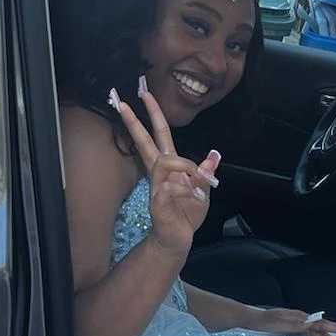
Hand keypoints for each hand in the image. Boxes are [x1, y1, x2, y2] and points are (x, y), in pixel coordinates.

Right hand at [109, 81, 220, 261]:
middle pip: (145, 142)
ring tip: (196, 181)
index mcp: (170, 167)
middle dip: (135, 122)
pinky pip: (168, 187)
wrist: (178, 239)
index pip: (160, 135)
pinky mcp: (156, 203)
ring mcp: (155, 187)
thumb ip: (205, 173)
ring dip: (183, 167)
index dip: (154, 115)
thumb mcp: (204, 191)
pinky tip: (191, 197)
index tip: (145, 95)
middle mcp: (159, 174)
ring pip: (163, 162)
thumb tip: (213, 154)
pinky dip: (184, 189)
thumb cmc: (187, 214)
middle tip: (122, 102)